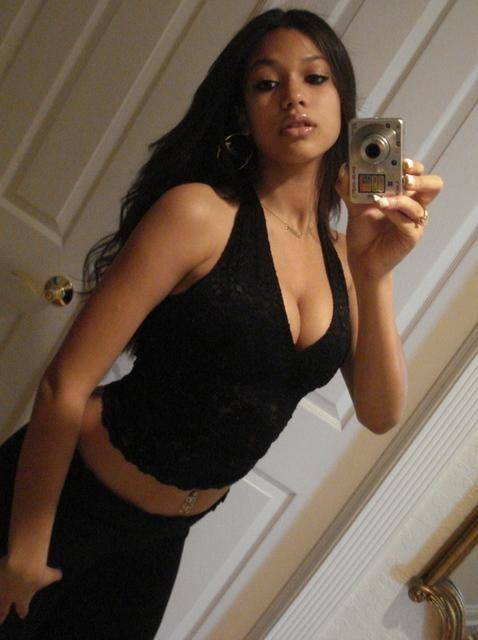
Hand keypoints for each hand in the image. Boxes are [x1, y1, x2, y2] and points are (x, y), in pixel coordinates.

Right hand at [0, 555, 61, 623]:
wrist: (21, 563)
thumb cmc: (37, 572)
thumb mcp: (49, 575)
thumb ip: (54, 575)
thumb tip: (59, 574)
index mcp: (23, 597)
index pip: (22, 608)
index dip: (23, 611)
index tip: (23, 615)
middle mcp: (9, 595)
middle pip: (3, 609)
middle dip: (2, 614)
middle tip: (1, 619)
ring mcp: (1, 587)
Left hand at [334, 158, 443, 278]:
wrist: (361, 259)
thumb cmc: (364, 232)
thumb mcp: (355, 206)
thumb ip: (350, 188)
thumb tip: (344, 168)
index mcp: (405, 195)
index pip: (418, 174)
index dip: (414, 166)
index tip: (401, 161)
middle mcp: (414, 207)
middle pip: (434, 185)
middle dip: (419, 178)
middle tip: (403, 177)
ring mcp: (414, 222)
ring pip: (419, 205)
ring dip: (399, 198)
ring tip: (379, 199)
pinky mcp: (411, 236)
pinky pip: (408, 222)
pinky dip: (394, 213)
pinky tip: (381, 209)